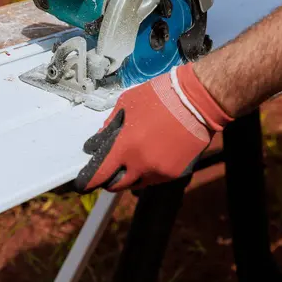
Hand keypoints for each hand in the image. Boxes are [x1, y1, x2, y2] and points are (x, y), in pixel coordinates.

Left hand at [73, 63, 232, 192]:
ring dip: (131, 175)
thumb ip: (111, 125)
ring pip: (138, 183)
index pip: (100, 174)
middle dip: (109, 179)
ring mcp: (160, 171)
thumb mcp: (127, 103)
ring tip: (134, 158)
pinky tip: (153, 154)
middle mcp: (141, 165)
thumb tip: (99, 140)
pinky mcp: (176, 173)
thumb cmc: (161, 96)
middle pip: (117, 185)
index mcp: (125, 147)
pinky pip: (156, 178)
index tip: (83, 184)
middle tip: (109, 169)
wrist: (199, 100)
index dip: (89, 181)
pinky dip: (150, 171)